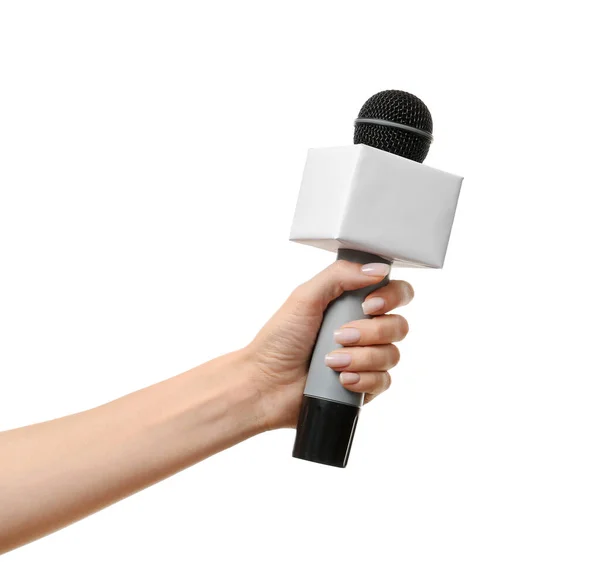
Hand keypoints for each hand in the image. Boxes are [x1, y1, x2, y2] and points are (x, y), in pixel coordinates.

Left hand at [247, 260, 413, 429]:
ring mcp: (365, 359)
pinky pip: (383, 381)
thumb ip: (340, 275)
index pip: (395, 292)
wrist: (265, 384)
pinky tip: (341, 379)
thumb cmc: (279, 340)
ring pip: (392, 355)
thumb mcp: (305, 297)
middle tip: (340, 335)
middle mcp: (364, 329)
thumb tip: (378, 269)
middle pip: (398, 325)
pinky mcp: (364, 386)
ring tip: (331, 361)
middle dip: (372, 332)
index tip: (369, 305)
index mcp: (352, 304)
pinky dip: (363, 379)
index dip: (392, 297)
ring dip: (362, 357)